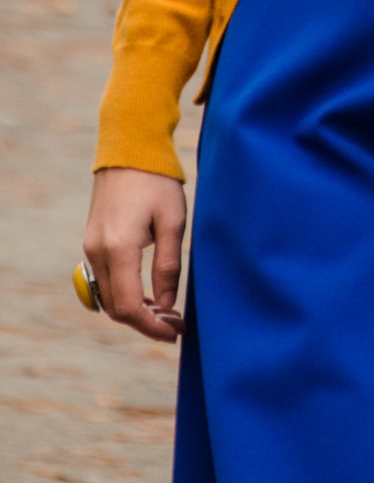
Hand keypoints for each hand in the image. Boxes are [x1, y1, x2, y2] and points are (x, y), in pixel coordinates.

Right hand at [83, 168, 186, 341]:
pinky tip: (146, 294)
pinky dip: (123, 295)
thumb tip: (166, 305)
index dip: (152, 327)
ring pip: (107, 298)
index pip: (129, 307)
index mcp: (119, 248)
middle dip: (144, 323)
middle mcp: (98, 252)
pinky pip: (103, 282)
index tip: (174, 332)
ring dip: (133, 311)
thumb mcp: (172, 222)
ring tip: (164, 312)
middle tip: (175, 324)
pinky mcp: (92, 242)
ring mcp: (90, 248)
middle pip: (115, 308)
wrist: (129, 149)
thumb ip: (168, 266)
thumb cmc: (157, 182)